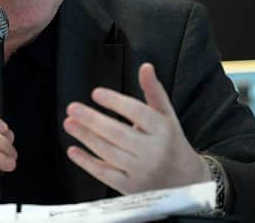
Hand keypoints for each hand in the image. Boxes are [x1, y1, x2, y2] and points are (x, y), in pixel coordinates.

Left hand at [63, 63, 209, 193]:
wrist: (185, 181)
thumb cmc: (171, 142)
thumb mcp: (166, 115)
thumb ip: (153, 91)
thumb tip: (145, 66)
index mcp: (163, 130)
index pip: (137, 113)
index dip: (115, 102)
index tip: (96, 93)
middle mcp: (153, 152)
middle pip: (119, 134)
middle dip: (93, 120)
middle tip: (73, 108)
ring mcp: (141, 171)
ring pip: (108, 153)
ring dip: (86, 137)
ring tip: (69, 123)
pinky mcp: (130, 188)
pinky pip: (104, 174)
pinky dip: (87, 162)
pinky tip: (73, 150)